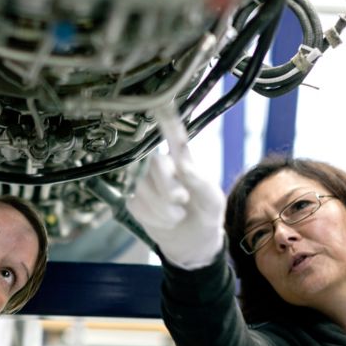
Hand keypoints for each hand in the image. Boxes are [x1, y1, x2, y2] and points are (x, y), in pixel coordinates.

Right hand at [128, 108, 225, 269]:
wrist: (193, 239)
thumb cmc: (206, 213)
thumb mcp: (213, 199)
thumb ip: (200, 181)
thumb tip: (183, 164)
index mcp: (182, 159)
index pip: (172, 136)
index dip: (166, 122)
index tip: (161, 105)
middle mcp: (160, 165)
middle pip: (154, 164)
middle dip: (168, 189)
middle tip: (182, 201)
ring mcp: (144, 182)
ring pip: (143, 188)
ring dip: (163, 209)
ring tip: (177, 215)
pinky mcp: (133, 198)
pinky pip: (136, 204)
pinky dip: (153, 218)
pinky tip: (164, 220)